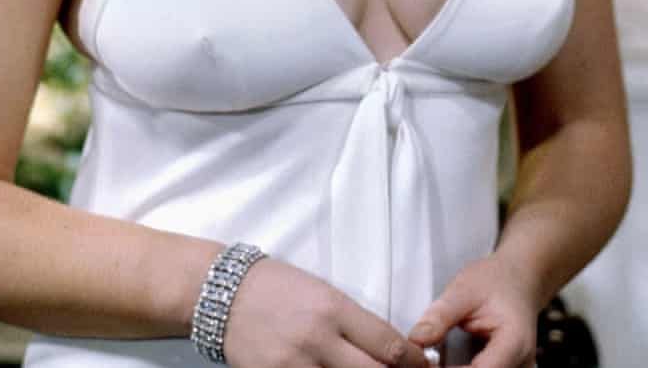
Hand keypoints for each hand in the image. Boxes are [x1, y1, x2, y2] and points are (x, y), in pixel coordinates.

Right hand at [224, 257, 431, 367]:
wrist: (224, 294)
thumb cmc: (278, 287)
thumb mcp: (322, 292)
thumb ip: (352, 321)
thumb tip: (386, 350)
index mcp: (333, 308)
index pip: (387, 344)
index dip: (413, 362)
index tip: (423, 366)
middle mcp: (318, 339)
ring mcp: (295, 365)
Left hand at [408, 256, 539, 367]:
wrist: (519, 280)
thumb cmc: (495, 281)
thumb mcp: (463, 289)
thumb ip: (441, 315)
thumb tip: (415, 339)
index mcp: (515, 342)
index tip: (425, 364)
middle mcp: (522, 364)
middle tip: (425, 360)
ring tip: (434, 360)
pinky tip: (446, 365)